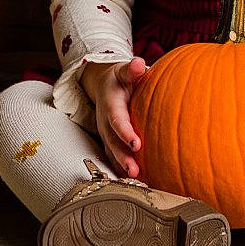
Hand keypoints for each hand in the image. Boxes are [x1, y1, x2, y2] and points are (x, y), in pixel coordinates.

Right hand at [81, 57, 148, 178]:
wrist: (105, 84)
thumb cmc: (122, 77)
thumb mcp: (125, 70)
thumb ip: (132, 69)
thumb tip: (139, 64)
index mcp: (110, 103)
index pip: (117, 119)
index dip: (125, 132)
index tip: (136, 144)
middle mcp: (104, 120)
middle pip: (112, 141)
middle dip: (122, 156)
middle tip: (134, 170)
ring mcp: (105, 132)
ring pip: (111, 151)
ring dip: (121, 166)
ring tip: (136, 179)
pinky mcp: (109, 140)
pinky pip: (114, 156)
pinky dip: (121, 168)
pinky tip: (137, 181)